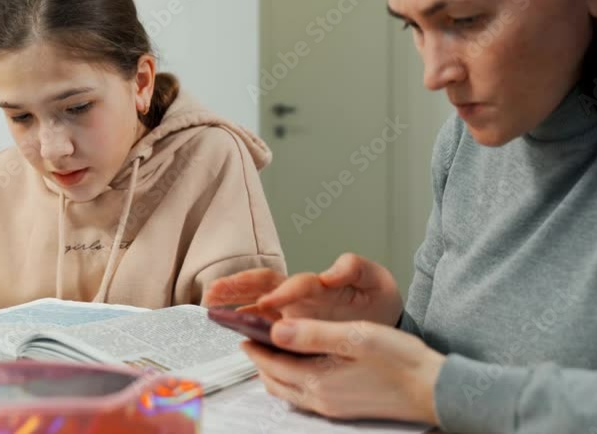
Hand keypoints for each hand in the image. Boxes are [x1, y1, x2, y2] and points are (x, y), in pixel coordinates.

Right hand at [209, 253, 401, 325]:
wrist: (385, 324)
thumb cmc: (377, 300)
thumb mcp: (375, 279)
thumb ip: (355, 268)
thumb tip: (329, 273)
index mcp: (319, 284)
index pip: (295, 283)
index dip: (282, 292)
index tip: (269, 303)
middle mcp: (300, 296)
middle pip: (264, 284)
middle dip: (238, 286)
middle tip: (214, 292)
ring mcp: (293, 311)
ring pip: (256, 301)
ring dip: (233, 301)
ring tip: (210, 306)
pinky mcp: (291, 327)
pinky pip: (262, 324)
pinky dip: (243, 324)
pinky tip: (227, 327)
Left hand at [242, 318, 444, 424]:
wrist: (433, 389)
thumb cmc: (401, 361)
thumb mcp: (354, 337)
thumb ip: (312, 334)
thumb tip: (276, 329)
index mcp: (318, 381)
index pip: (271, 363)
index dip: (253, 346)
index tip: (241, 330)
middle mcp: (321, 400)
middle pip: (274, 381)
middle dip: (259, 360)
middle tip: (250, 339)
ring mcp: (332, 407)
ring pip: (288, 391)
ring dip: (275, 371)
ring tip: (271, 349)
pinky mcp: (344, 408)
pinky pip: (305, 396)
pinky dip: (293, 379)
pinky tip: (301, 365)